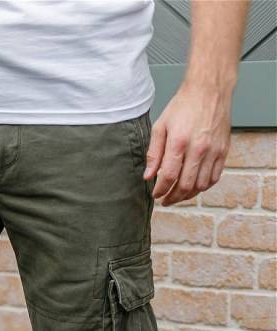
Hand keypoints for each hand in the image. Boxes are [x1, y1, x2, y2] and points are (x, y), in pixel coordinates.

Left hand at [144, 82, 231, 206]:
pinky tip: (194, 187)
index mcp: (179, 142)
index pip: (168, 176)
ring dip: (187, 195)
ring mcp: (213, 151)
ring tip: (178, 195)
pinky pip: (214, 178)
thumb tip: (148, 175)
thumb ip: (154, 153)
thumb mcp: (161, 126)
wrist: (210, 89)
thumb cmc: (184, 106)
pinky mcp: (223, 151)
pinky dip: (203, 187)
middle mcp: (198, 148)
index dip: (160, 190)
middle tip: (165, 200)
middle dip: (172, 197)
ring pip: (200, 185)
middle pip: (185, 185)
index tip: (156, 194)